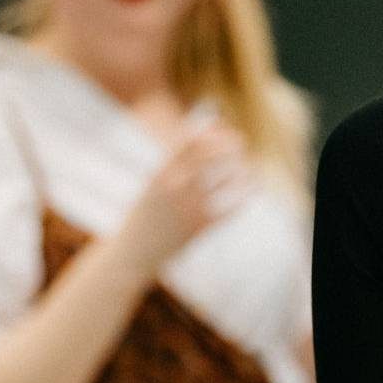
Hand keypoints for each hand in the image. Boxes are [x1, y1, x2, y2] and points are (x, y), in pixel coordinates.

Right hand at [115, 123, 253, 274]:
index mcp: (161, 172)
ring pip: (229, 179)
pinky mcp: (200, 228)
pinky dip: (243, 196)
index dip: (211, 131)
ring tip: (246, 167)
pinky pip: (231, 208)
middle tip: (240, 145)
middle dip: (231, 145)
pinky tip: (250, 190)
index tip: (221, 129)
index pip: (192, 140)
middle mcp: (176, 187)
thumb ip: (175, 162)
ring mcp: (189, 208)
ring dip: (241, 170)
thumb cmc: (144, 214)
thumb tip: (200, 136)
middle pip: (213, 155)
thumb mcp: (153, 184)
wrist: (132, 253)